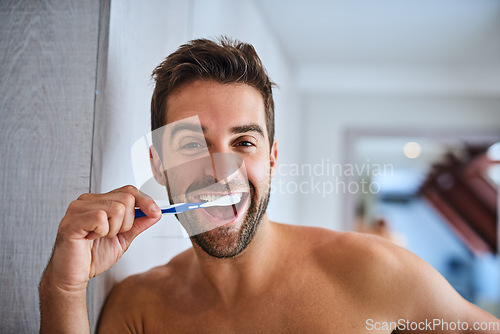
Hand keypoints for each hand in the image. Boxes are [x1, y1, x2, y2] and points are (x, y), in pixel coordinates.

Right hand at [42, 185, 161, 291]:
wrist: (72, 276)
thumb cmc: (92, 257)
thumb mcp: (123, 238)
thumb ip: (138, 224)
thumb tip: (156, 213)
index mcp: (99, 202)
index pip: (128, 190)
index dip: (145, 201)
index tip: (156, 212)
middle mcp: (87, 201)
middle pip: (126, 198)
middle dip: (128, 222)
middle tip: (112, 234)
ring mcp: (78, 209)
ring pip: (116, 208)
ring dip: (115, 229)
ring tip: (100, 237)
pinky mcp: (72, 221)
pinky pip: (100, 218)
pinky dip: (103, 232)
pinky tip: (92, 238)